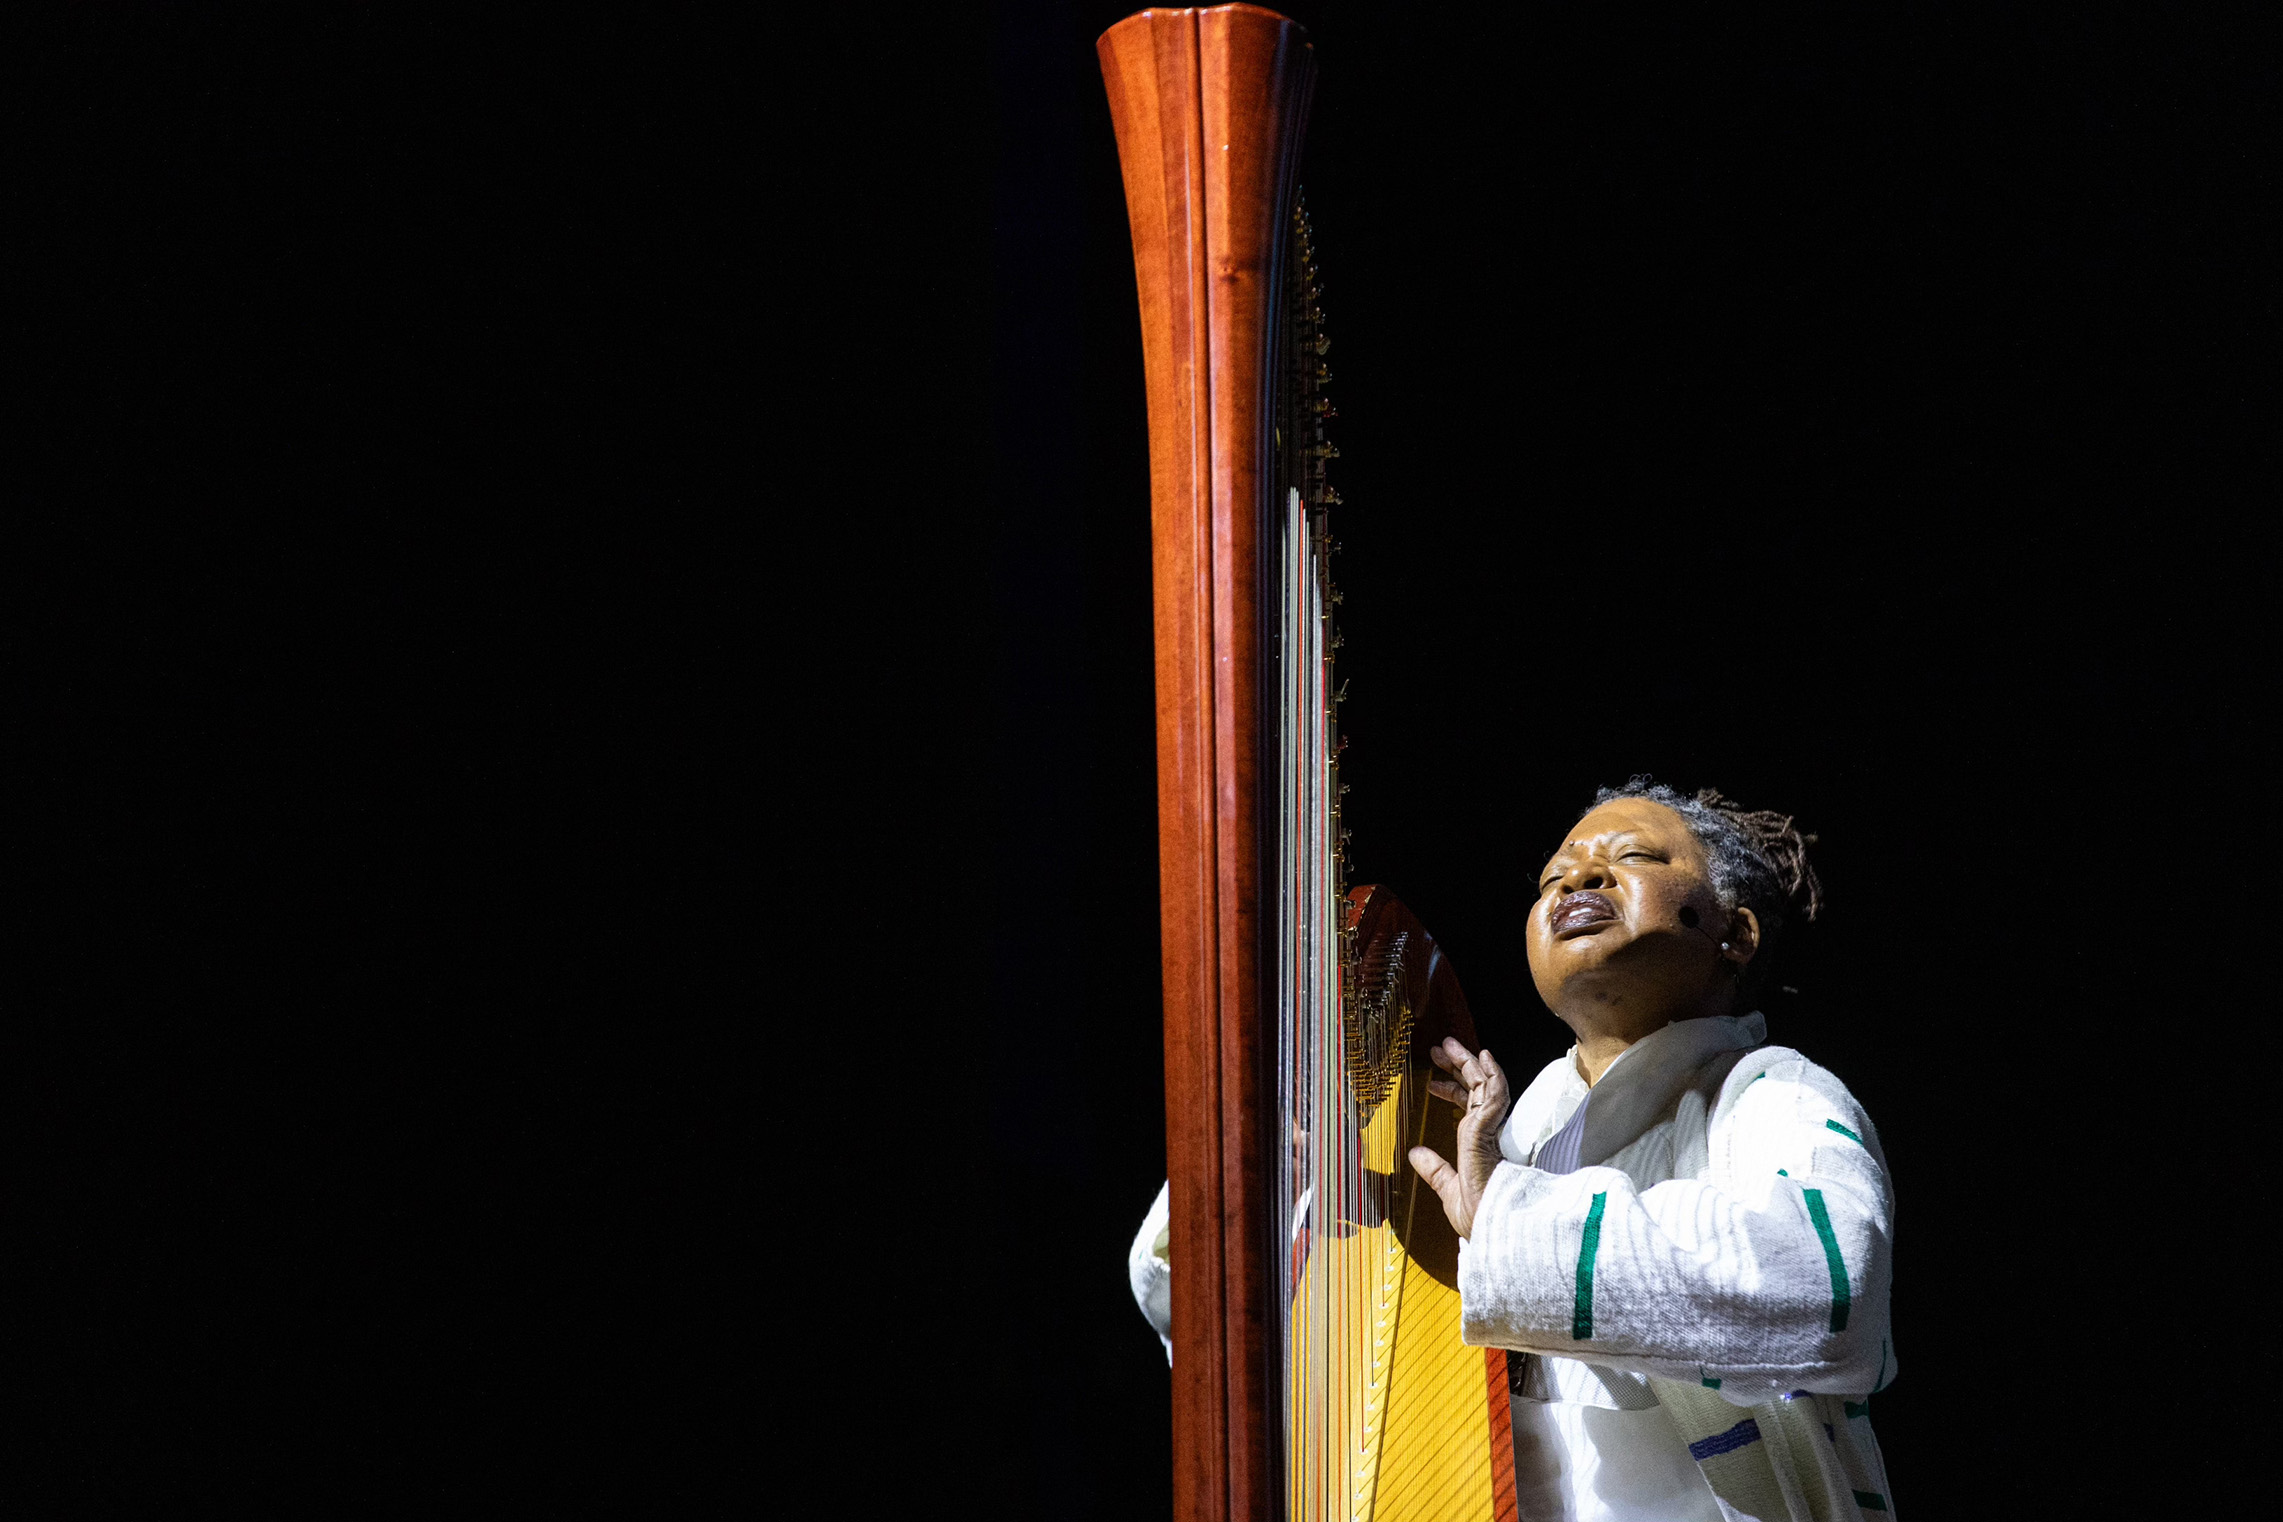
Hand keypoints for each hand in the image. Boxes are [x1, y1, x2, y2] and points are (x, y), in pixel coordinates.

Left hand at [1407, 1037, 1509, 1239]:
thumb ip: (1435, 1169)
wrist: (1494, 1231)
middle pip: (1476, 1091)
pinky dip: (1491, 1075)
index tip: (1432, 1084)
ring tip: (1449, 1043)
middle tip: (1440, 1048)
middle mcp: (1489, 1135)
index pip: (1468, 1109)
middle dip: (1458, 1067)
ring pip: (1484, 1086)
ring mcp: (1492, 1132)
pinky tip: (1483, 1057)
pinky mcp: (1491, 1131)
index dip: (1451, 1092)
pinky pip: (1495, 1095)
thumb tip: (1415, 1153)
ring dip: (1468, 1062)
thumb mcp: (1449, 1189)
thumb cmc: (1481, 1219)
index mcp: (1479, 1146)